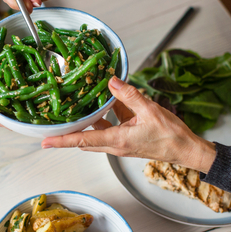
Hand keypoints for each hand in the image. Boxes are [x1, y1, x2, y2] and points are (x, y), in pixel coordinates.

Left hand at [41, 77, 215, 171]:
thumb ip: (129, 95)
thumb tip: (111, 81)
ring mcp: (120, 143)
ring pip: (96, 132)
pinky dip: (105, 116)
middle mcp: (115, 145)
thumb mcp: (150, 111)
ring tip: (77, 106)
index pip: (83, 140)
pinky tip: (107, 100)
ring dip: (87, 121)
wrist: (186, 150)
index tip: (45, 142)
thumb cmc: (171, 136)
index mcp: (117, 140)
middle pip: (83, 138)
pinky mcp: (126, 139)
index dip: (62, 140)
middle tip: (52, 123)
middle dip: (68, 132)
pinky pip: (109, 127)